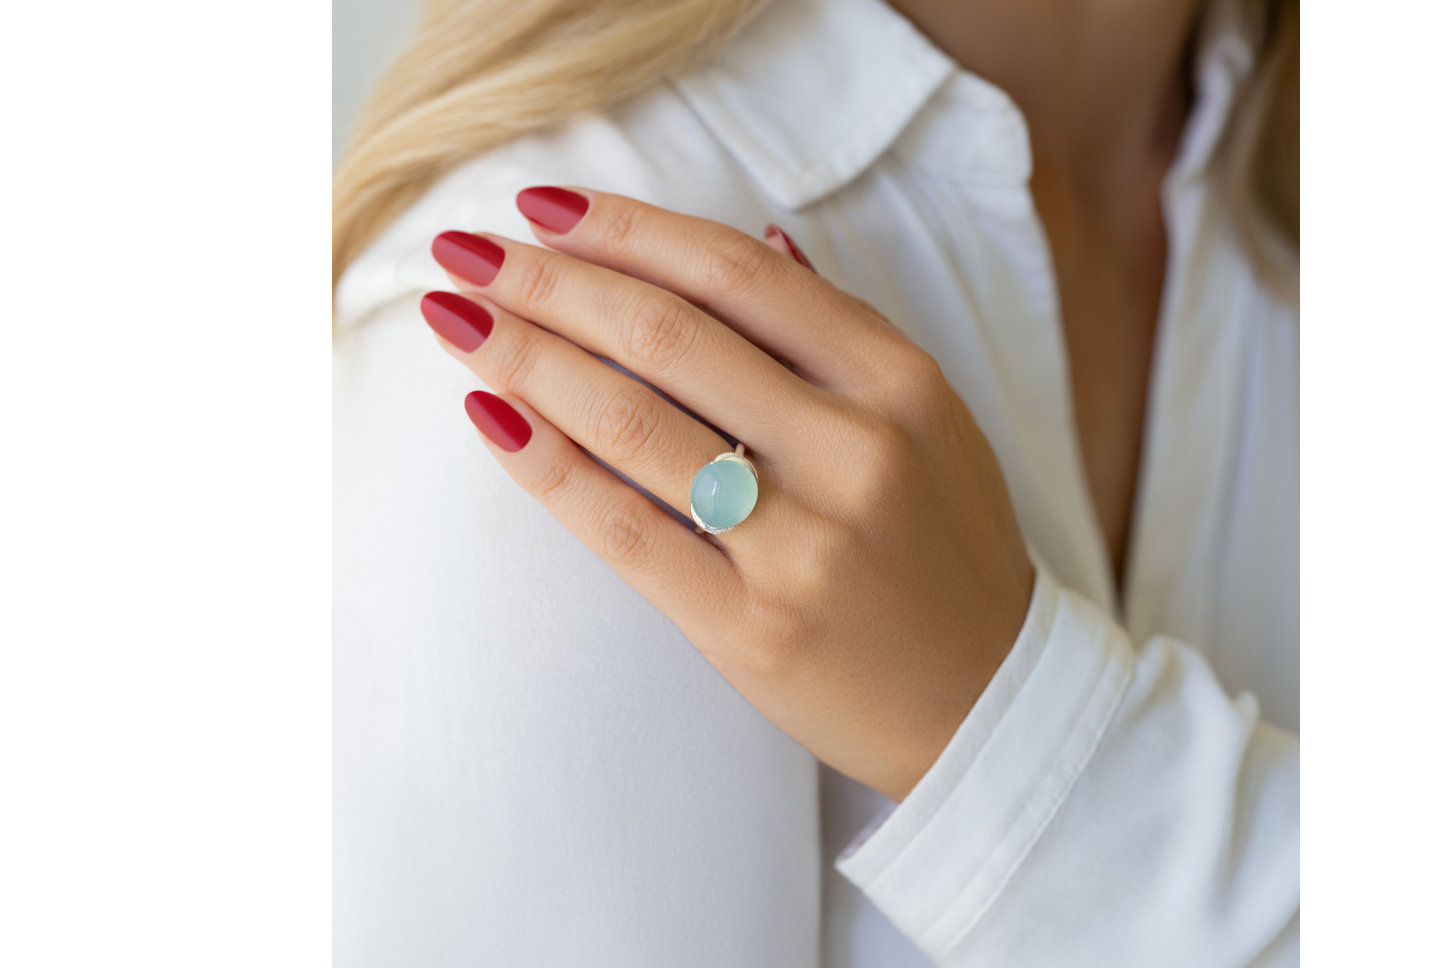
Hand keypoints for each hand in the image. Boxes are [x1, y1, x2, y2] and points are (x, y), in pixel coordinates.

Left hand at [422, 187, 1034, 798]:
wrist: (989, 703)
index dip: (626, 229)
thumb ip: (842, 333)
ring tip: (456, 320)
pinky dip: (546, 465)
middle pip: (668, 334)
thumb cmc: (947, 551)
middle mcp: (855, 450)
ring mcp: (802, 543)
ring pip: (632, 422)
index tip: (542, 206)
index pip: (736, 274)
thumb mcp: (930, 422)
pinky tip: (490, 417)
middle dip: (548, 282)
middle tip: (466, 250)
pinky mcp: (748, 625)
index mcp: (899, 382)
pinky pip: (622, 528)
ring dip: (525, 358)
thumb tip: (758, 239)